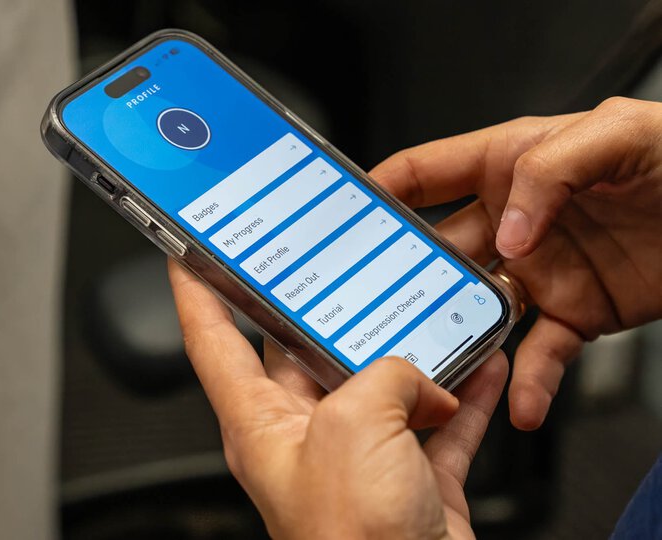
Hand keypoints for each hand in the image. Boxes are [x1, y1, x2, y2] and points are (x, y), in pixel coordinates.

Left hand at [169, 261, 508, 539]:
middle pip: (309, 351)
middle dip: (332, 311)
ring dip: (416, 353)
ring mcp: (360, 457)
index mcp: (261, 424)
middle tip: (346, 262)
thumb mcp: (352, 427)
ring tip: (437, 310)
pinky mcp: (410, 478)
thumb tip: (420, 378)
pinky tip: (485, 365)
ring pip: (384, 385)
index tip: (188, 252)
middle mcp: (306, 436)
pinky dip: (463, 395)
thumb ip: (383, 377)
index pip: (212, 340)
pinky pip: (439, 422)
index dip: (195, 292)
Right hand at [370, 96, 661, 429]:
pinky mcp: (575, 312)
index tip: (342, 219)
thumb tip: (506, 234)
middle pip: (436, 251)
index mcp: (507, 166)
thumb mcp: (615, 133)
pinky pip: (541, 354)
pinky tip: (521, 407)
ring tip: (431, 363)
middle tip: (371, 304)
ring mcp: (538, 270)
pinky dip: (529, 384)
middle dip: (402, 277)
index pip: (422, 174)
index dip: (377, 193)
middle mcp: (512, 221)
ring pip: (476, 309)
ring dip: (453, 337)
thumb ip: (549, 172)